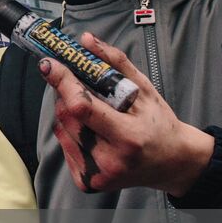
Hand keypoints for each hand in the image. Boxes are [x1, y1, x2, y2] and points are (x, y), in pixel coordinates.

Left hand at [41, 32, 214, 196]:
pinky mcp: (87, 182)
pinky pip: (65, 146)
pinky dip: (70, 131)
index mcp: (128, 137)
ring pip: (62, 131)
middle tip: (70, 80)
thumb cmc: (160, 125)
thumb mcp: (145, 89)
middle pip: (67, 118)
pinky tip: (90, 129)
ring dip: (67, 112)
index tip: (50, 64)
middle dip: (64, 93)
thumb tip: (86, 40)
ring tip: (89, 108)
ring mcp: (96, 175)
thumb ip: (115, 62)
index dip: (62, 83)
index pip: (82, 108)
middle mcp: (110, 160)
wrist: (172, 163)